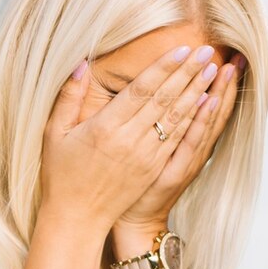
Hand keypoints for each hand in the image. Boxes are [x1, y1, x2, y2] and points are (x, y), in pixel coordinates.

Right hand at [37, 45, 221, 233]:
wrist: (77, 219)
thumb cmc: (62, 174)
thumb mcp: (54, 134)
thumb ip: (68, 97)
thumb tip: (81, 64)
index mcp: (105, 127)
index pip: (142, 90)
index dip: (164, 67)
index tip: (182, 49)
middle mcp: (130, 140)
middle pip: (165, 99)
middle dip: (188, 73)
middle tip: (206, 51)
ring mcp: (146, 156)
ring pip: (177, 117)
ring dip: (197, 92)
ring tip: (213, 70)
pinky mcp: (156, 168)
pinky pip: (179, 139)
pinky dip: (195, 120)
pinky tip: (207, 104)